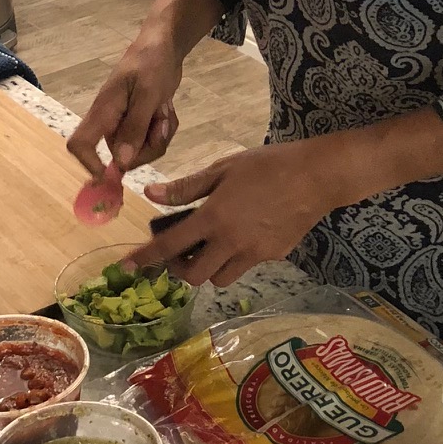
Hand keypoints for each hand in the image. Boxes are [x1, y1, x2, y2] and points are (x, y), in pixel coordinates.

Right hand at [67, 35, 181, 179]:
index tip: (113, 175)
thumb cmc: (151, 63)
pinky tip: (165, 111)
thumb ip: (135, 128)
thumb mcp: (148, 94)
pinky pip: (151, 143)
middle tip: (161, 123)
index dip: (89, 164)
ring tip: (163, 111)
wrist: (164, 47)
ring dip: (158, 137)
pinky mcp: (138, 126)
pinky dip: (162, 131)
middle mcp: (109, 123)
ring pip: (140, 152)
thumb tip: (122, 164)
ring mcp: (124, 126)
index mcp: (103, 112)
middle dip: (147, 148)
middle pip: (120, 157)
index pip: (79, 145)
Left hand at [128, 144, 333, 288]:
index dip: (145, 258)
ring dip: (209, 268)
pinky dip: (238, 258)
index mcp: (214, 219)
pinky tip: (246, 235)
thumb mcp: (224, 168)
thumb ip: (187, 187)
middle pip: (194, 277)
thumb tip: (151, 193)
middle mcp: (231, 243)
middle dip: (181, 269)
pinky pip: (247, 266)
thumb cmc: (268, 165)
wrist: (317, 176)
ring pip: (221, 278)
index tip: (125, 267)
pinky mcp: (274, 257)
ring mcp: (254, 254)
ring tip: (213, 246)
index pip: (170, 246)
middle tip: (181, 252)